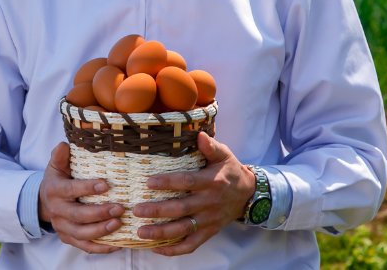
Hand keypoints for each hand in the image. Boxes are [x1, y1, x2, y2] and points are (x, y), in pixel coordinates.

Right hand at [38, 142, 123, 253]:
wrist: (44, 201)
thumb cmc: (58, 179)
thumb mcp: (56, 165)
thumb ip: (60, 155)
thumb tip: (65, 145)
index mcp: (54, 190)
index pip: (71, 190)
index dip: (87, 188)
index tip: (106, 185)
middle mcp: (57, 211)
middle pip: (77, 215)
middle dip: (99, 213)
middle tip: (120, 208)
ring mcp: (62, 227)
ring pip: (81, 233)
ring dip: (101, 231)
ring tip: (119, 224)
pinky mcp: (68, 238)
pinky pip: (84, 246)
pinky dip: (101, 248)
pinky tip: (117, 244)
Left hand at [132, 132, 254, 255]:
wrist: (249, 194)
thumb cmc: (230, 171)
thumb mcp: (224, 155)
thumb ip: (211, 146)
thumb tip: (200, 135)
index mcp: (211, 182)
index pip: (188, 182)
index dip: (168, 182)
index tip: (149, 182)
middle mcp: (210, 202)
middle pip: (182, 208)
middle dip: (158, 211)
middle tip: (137, 210)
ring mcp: (209, 220)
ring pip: (184, 229)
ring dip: (161, 232)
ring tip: (141, 232)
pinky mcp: (209, 232)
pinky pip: (192, 245)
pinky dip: (175, 250)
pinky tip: (157, 248)